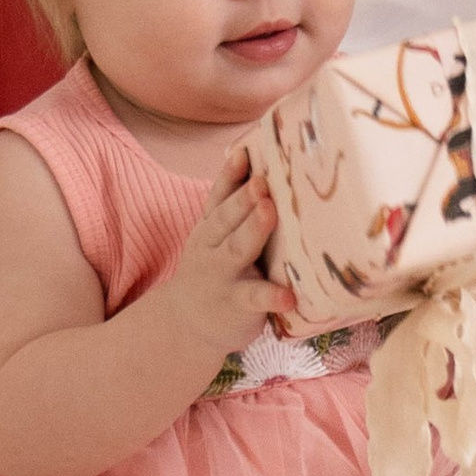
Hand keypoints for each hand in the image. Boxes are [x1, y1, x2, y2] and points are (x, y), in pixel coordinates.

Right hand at [163, 146, 296, 363]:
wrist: (186, 323)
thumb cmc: (216, 267)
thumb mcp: (215, 235)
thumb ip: (234, 205)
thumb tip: (264, 159)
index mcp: (211, 226)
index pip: (220, 195)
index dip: (231, 174)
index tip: (244, 153)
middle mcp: (213, 246)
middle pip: (226, 217)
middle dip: (243, 198)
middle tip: (262, 181)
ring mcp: (223, 275)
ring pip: (237, 249)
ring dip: (253, 229)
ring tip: (270, 212)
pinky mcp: (237, 304)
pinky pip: (254, 298)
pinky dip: (271, 296)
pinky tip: (289, 296)